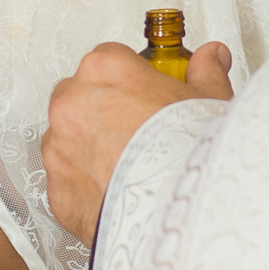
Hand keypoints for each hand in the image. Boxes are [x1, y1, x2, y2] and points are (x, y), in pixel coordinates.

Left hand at [40, 42, 233, 244]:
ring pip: (69, 139)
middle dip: (103, 109)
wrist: (177, 212)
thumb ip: (204, 71)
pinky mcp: (57, 190)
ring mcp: (59, 148)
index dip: (131, 78)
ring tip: (130, 165)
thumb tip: (210, 57)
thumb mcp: (208, 100)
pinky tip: (119, 191)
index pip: (109, 59)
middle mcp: (72, 104)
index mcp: (105, 70)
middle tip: (138, 128)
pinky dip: (87, 185)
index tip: (145, 92)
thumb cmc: (190, 153)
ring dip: (90, 147)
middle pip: (80, 95)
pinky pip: (69, 180)